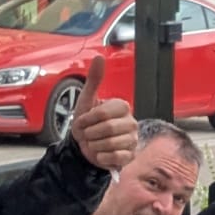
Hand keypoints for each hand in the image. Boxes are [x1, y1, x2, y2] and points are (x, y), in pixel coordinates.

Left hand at [68, 55, 137, 170]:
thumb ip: (94, 79)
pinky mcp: (131, 156)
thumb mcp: (86, 100)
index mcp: (122, 107)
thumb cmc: (86, 123)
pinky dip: (102, 157)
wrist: (83, 147)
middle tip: (87, 135)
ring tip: (94, 143)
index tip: (82, 122)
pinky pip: (115, 158)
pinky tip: (100, 154)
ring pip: (111, 144)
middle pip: (107, 129)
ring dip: (95, 146)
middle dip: (90, 134)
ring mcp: (133, 140)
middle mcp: (131, 123)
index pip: (103, 114)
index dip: (87, 120)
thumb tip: (100, 57)